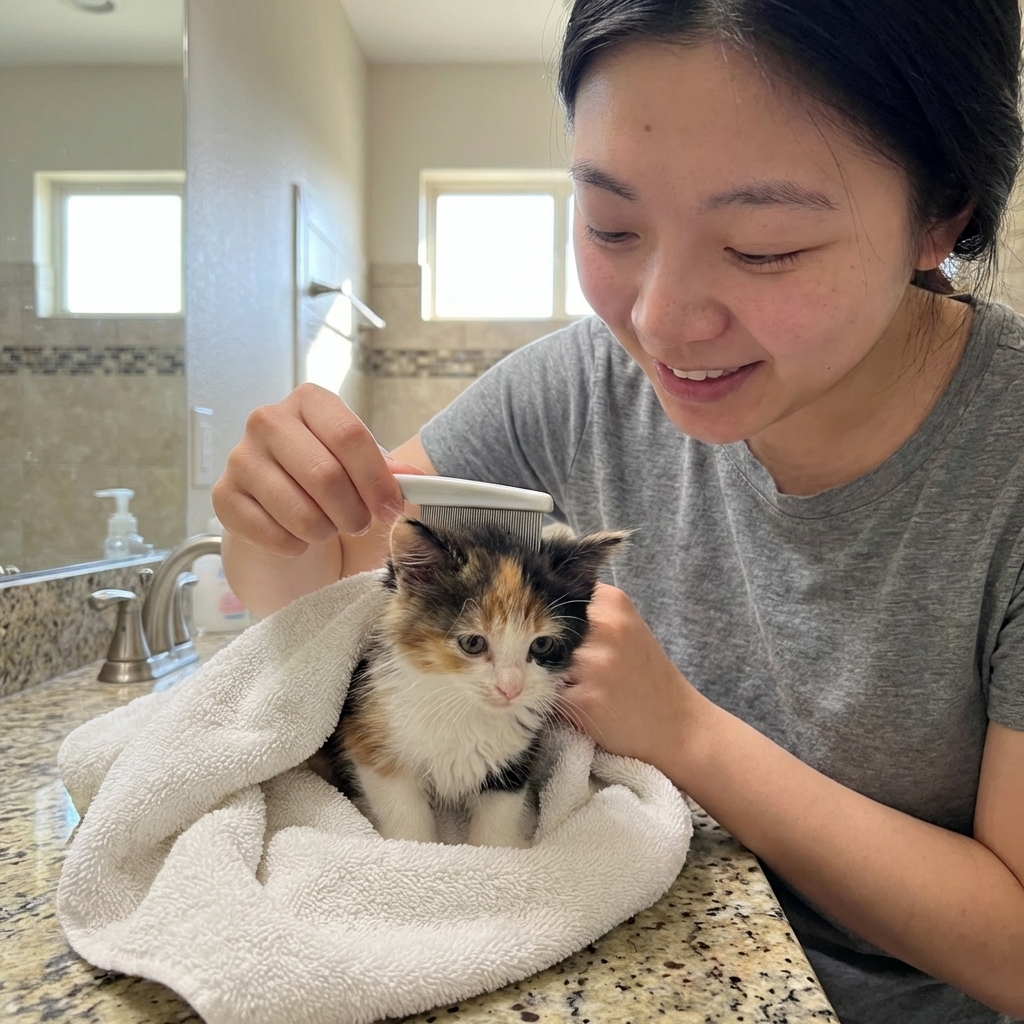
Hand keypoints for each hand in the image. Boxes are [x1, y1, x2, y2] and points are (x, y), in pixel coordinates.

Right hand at [212, 383, 423, 556]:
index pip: (349, 436)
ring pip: (299, 512)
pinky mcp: (224, 497)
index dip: (376, 480)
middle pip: (325, 475)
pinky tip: (298, 537)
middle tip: (360, 524)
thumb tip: (412, 481)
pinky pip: (271, 534)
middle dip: (353, 512)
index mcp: (310, 401)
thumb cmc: (329, 480)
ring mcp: (240, 457)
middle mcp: (268, 420)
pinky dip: (295, 546)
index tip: (391, 508)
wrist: (281, 507)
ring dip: (325, 531)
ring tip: (329, 528)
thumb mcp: (364, 469)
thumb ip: (390, 472)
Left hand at [559, 583, 696, 768]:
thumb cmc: (644, 675)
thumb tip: (536, 600)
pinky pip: (547, 694)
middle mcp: (604, 627)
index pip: (556, 596)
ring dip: (551, 677)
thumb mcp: (626, 627)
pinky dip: (557, 701)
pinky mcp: (584, 698)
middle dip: (550, 649)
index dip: (549, 617)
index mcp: (612, 602)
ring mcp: (594, 663)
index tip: (559, 634)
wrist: (676, 725)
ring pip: (544, 663)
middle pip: (546, 631)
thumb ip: (589, 611)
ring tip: (582, 686)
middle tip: (577, 667)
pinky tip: (583, 703)